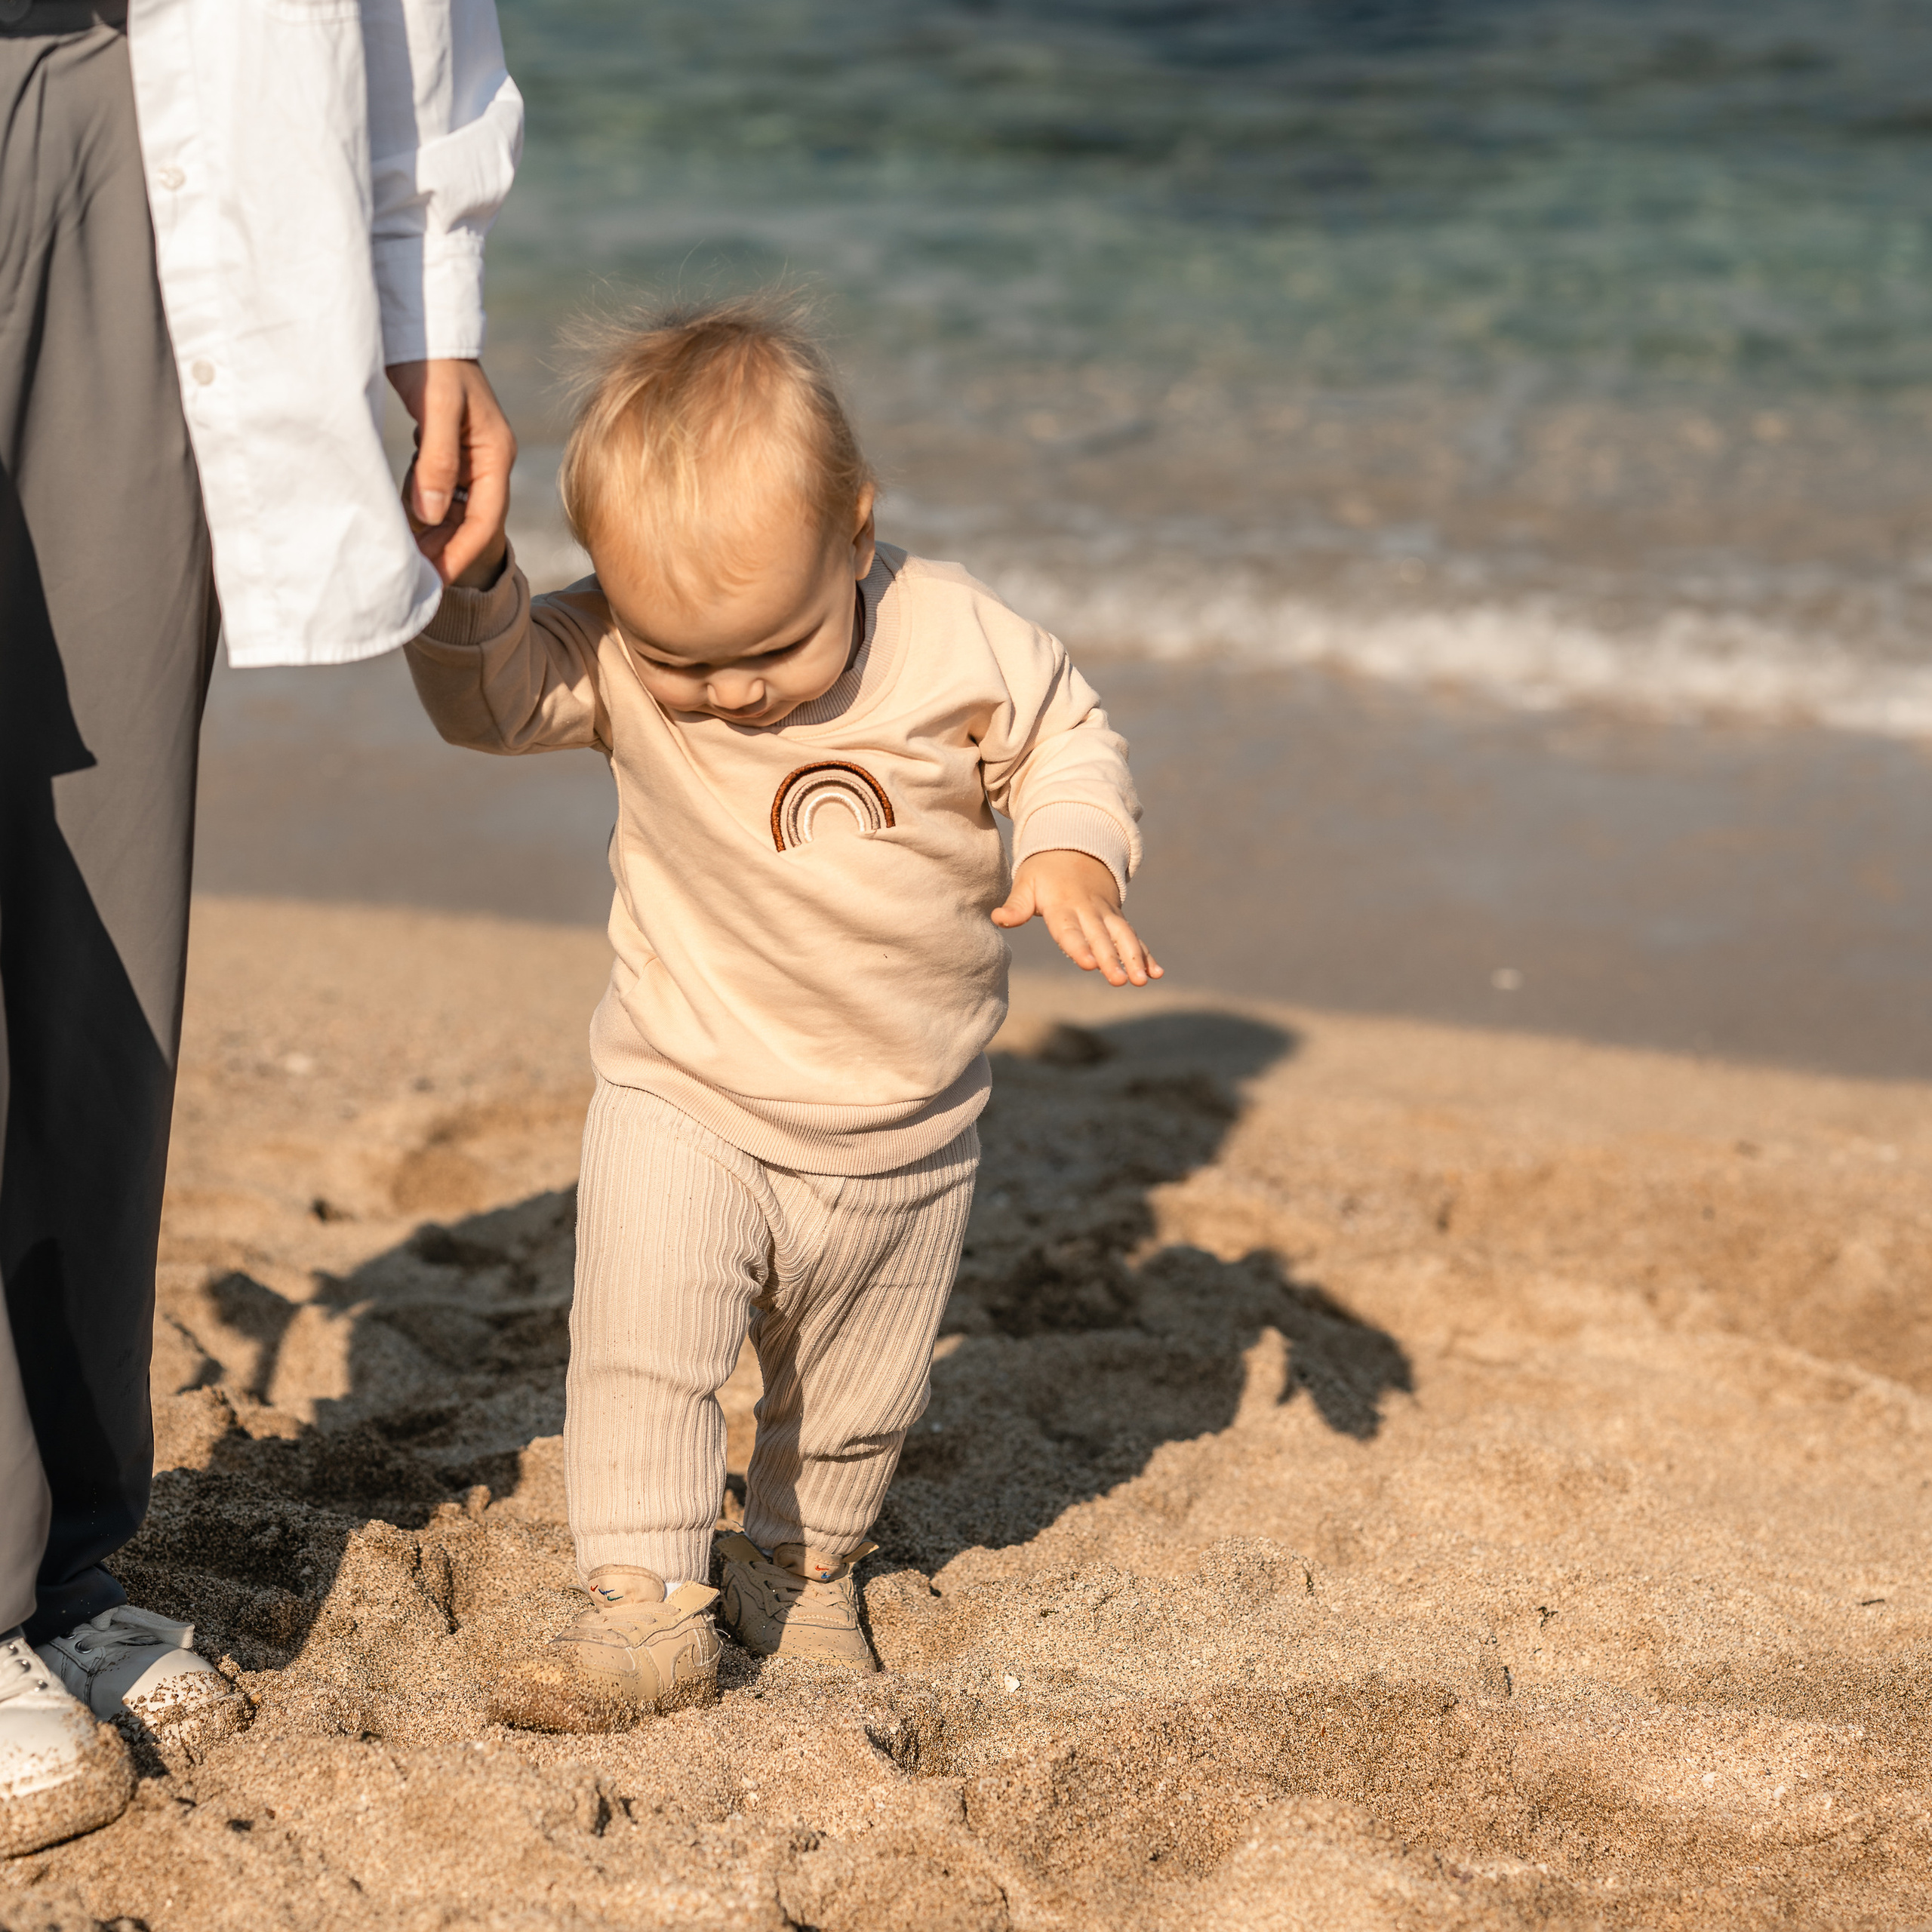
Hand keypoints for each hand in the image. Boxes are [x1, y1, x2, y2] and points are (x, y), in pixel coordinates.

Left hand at [386, 358, 515, 586]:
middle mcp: (486, 459)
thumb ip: (436, 462)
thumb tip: (432, 516)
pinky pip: (438, 491)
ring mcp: (467, 454)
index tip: (435, 580)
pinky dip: (420, 508)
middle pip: (471, 520)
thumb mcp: (435, 407)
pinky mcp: (446, 448)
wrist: (419, 319)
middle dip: (444, 548)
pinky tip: (400, 518)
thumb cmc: (431, 359)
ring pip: (453, 509)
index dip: (461, 553)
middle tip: (411, 574)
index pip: (486, 519)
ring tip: (403, 552)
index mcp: (494, 453)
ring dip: (431, 533)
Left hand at [991, 850, 1162, 987]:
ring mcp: (1106, 914)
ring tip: (1143, 981)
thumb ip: (1016, 905)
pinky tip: (1156, 973)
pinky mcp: (1116, 917)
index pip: (1070, 930)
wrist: (1075, 846)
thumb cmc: (1044, 872)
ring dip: (1134, 959)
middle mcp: (1088, 910)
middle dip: (1112, 959)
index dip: (1079, 948)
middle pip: (1101, 937)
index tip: (1088, 965)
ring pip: (1123, 936)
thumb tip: (999, 919)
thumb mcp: (1026, 883)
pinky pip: (1133, 936)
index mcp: (1063, 905)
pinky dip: (1145, 954)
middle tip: (1121, 980)